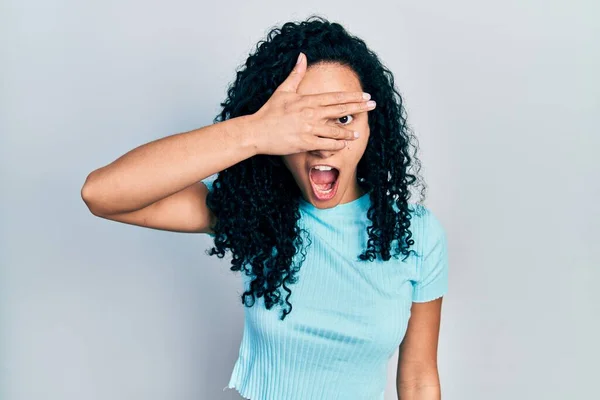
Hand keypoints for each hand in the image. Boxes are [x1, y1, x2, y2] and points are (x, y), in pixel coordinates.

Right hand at [248, 52, 375, 155]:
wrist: (256, 131)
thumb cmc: (269, 112)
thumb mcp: (283, 90)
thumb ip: (295, 74)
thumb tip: (302, 56)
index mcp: (308, 100)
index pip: (335, 97)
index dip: (353, 96)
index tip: (365, 95)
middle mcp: (311, 114)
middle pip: (340, 110)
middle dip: (359, 107)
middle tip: (373, 105)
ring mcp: (309, 129)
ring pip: (335, 130)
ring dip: (348, 132)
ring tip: (358, 133)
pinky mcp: (305, 143)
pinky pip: (326, 145)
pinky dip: (336, 145)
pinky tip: (343, 145)